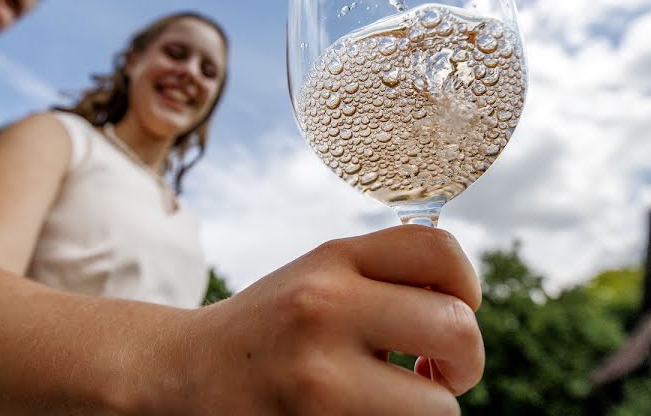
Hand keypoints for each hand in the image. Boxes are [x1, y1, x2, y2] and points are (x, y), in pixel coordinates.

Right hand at [185, 225, 483, 414]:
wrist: (184, 375)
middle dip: (465, 362)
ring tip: (392, 402)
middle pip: (459, 331)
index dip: (467, 286)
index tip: (451, 311)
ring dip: (429, 412)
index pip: (439, 251)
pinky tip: (362, 415)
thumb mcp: (318, 277)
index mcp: (331, 260)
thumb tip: (465, 304)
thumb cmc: (270, 328)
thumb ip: (383, 276)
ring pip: (440, 410)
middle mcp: (324, 309)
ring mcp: (319, 380)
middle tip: (435, 374)